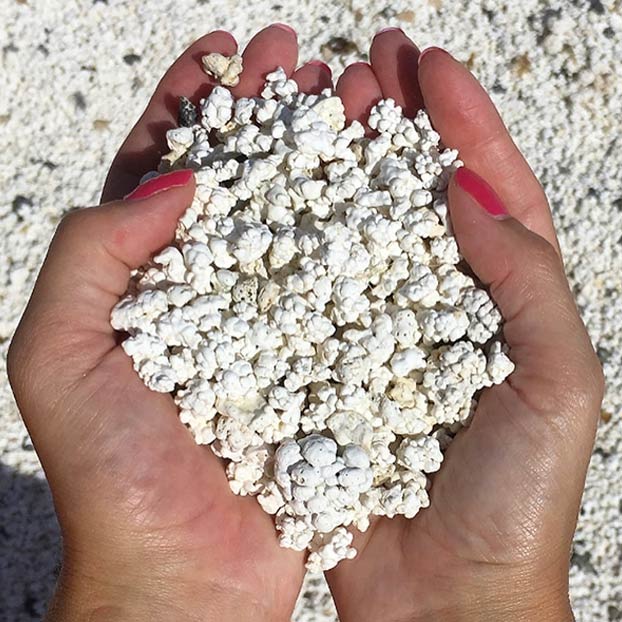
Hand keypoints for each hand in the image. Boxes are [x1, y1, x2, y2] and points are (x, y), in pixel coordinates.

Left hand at [8, 24, 335, 621]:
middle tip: (301, 57)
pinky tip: (379, 188)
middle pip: (237, 179)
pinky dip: (353, 230)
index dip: (190, 105)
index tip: (223, 52)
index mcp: (138, 279)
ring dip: (316, 156)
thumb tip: (174, 178)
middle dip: (265, 113)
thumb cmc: (114, 477)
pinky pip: (333, 281)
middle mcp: (203, 289)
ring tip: (352, 101)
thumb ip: (93, 253)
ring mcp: (262, 319)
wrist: (184, 575)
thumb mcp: (59, 354)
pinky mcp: (309, 356)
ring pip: (291, 218)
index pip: (161, 170)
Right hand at [324, 32, 603, 621]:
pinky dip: (299, 245)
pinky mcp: (329, 365)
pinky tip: (278, 200)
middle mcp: (438, 304)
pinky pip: (313, 295)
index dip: (463, 123)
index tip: (431, 65)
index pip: (488, 192)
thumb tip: (470, 193)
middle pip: (417, 196)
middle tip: (369, 62)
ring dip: (345, 169)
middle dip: (398, 126)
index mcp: (502, 301)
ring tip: (323, 107)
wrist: (444, 596)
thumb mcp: (556, 385)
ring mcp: (378, 330)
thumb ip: (527, 285)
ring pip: (361, 234)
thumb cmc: (514, 501)